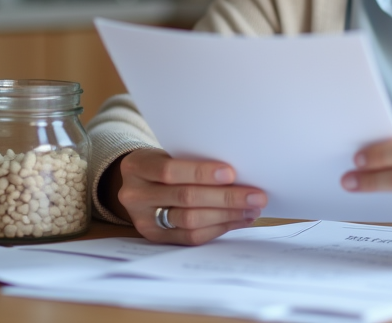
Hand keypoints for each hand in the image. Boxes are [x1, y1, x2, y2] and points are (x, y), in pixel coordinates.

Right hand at [106, 148, 266, 244]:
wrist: (136, 185)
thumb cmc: (162, 164)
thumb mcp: (167, 154)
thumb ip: (192, 161)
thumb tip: (239, 174)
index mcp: (136, 167)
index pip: (169, 170)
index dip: (201, 173)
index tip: (232, 173)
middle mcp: (135, 195)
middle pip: (185, 198)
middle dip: (225, 198)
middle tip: (256, 196)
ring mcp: (144, 221)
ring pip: (190, 221)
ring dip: (227, 215)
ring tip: (252, 209)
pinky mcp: (156, 238)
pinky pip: (190, 238)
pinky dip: (218, 228)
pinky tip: (238, 220)